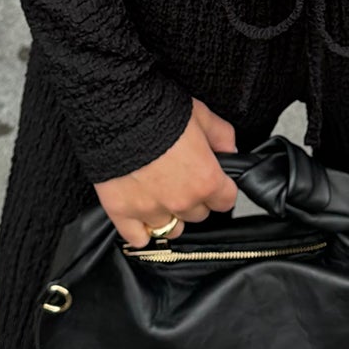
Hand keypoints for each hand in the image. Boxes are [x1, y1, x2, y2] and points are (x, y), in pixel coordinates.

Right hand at [94, 98, 239, 247]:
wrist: (117, 112)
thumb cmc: (159, 111)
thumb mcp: (201, 114)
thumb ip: (222, 136)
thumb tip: (231, 150)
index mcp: (205, 180)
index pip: (226, 200)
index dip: (220, 188)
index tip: (212, 179)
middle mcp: (181, 202)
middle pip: (198, 214)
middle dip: (194, 199)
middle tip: (181, 178)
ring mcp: (151, 210)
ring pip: (172, 228)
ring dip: (170, 215)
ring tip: (161, 195)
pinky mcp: (122, 212)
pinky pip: (139, 237)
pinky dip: (141, 230)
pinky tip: (142, 216)